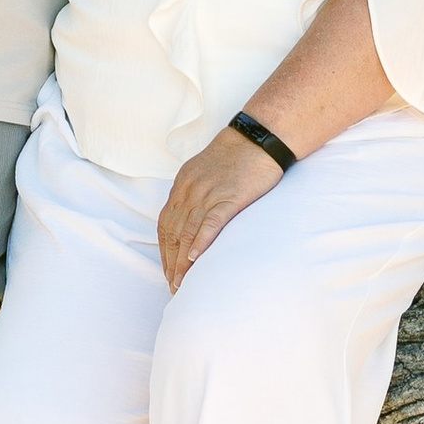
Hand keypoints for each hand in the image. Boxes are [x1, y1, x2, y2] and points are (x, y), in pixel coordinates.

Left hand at [156, 131, 284, 290]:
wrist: (259, 137)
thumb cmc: (237, 155)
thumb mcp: (205, 172)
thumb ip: (194, 194)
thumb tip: (191, 220)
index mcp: (183, 185)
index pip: (165, 225)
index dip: (165, 251)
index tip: (167, 271)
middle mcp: (190, 190)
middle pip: (173, 233)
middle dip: (170, 263)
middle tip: (173, 286)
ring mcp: (208, 193)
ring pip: (188, 233)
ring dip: (181, 261)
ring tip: (182, 284)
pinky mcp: (229, 197)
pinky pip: (210, 223)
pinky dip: (200, 242)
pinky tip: (195, 260)